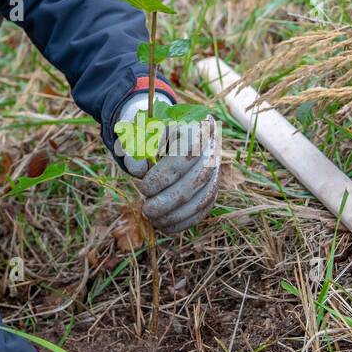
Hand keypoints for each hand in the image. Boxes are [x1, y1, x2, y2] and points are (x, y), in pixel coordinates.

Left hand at [114, 92, 220, 233]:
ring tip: (154, 220)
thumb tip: (139, 169)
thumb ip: (135, 148)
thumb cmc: (147, 132)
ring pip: (203, 197)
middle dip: (169, 200)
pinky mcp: (213, 186)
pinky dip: (185, 221)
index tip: (144, 188)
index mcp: (196, 125)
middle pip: (197, 179)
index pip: (187, 153)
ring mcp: (216, 168)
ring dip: (176, 214)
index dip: (165, 175)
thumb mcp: (138, 133)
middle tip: (146, 210)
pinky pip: (205, 208)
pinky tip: (166, 227)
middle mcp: (212, 146)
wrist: (162, 132)